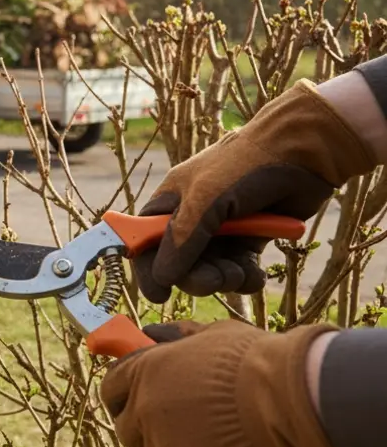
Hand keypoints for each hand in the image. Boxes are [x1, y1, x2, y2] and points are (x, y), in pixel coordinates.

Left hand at [100, 319, 345, 446]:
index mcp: (143, 375)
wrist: (297, 402)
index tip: (144, 401)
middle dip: (152, 430)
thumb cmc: (261, 363)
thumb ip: (175, 338)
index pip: (112, 390)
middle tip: (193, 429)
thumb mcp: (213, 336)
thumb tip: (149, 334)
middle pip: (130, 432)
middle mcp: (143, 415)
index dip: (127, 396)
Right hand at [134, 81, 375, 303]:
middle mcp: (192, 219)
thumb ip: (181, 240)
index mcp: (170, 203)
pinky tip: (255, 273)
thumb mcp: (204, 201)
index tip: (158, 294)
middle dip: (195, 277)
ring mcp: (222, 231)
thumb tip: (162, 278)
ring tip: (240, 273)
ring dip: (224, 279)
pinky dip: (246, 279)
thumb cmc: (244, 166)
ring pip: (211, 272)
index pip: (145, 242)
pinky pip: (239, 271)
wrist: (301, 153)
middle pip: (179, 265)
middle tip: (213, 281)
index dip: (148, 269)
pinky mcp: (250, 240)